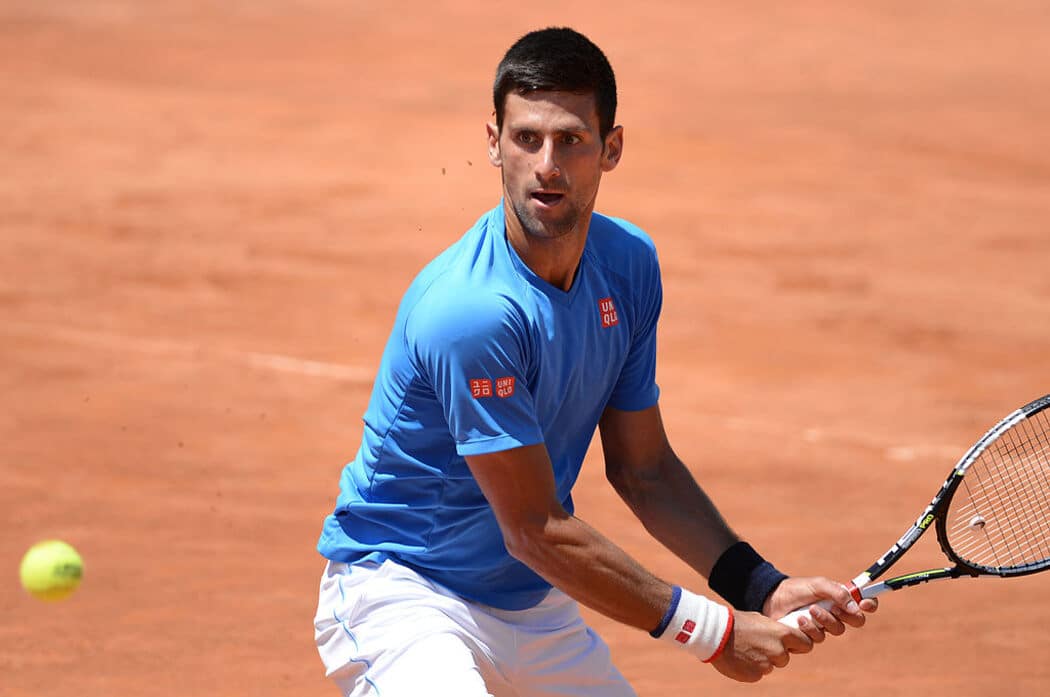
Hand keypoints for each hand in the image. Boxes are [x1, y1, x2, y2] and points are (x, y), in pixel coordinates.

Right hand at [709, 610, 811, 681]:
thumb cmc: (737, 623)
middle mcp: (778, 651)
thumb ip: (775, 632)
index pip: (806, 644)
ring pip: (770, 666)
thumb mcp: (760, 620)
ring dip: (761, 660)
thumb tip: (783, 637)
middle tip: (757, 644)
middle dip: (774, 653)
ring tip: (745, 649)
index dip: (799, 645)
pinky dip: (751, 667)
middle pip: (784, 657)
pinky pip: (758, 673)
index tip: (793, 644)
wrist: (716, 634)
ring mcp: (767, 665)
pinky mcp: (755, 675)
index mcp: (782, 634)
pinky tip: (740, 657)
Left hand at [763, 576, 877, 642]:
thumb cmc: (796, 589)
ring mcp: (824, 626)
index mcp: (840, 598)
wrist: (772, 598)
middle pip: (856, 621)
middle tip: (833, 607)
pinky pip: (818, 639)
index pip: (864, 603)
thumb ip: (838, 593)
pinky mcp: (810, 637)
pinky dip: (809, 629)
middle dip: (846, 615)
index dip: (870, 604)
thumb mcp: (817, 585)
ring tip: (809, 610)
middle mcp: (835, 613)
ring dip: (824, 619)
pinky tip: (798, 620)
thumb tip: (857, 607)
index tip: (865, 603)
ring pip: (837, 630)